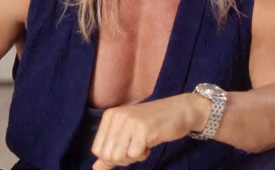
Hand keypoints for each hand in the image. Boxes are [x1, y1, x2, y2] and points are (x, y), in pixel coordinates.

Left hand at [91, 93, 209, 169]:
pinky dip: (143, 154)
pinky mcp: (143, 129)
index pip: (97, 149)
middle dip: (123, 159)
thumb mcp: (128, 133)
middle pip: (108, 155)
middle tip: (136, 149)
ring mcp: (130, 122)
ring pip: (119, 156)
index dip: (111, 158)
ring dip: (133, 157)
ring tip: (143, 145)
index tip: (126, 149)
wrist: (179, 110)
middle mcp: (117, 116)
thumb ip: (111, 150)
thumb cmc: (152, 123)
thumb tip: (95, 168)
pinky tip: (150, 142)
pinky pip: (135, 154)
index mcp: (110, 116)